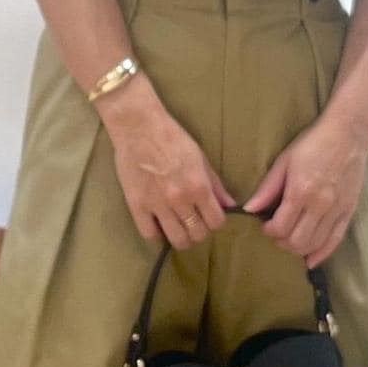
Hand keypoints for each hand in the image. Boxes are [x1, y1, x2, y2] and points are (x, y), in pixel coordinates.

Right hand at [98, 77, 237, 248]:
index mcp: (199, 186)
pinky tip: (159, 225)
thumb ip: (216, 185)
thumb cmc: (173, 138)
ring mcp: (157, 205)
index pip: (216, 222)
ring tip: (179, 227)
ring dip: (181, 237)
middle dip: (199, 231)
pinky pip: (149, 234)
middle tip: (194, 222)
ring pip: (176, 239)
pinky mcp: (136, 205)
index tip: (211, 217)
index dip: (216, 222)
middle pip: (197, 234)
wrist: (139, 127)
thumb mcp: (201, 158)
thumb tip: (230, 205)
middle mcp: (180, 200)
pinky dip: (157, 234)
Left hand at [241, 109, 367, 267]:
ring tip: (290, 241)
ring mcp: (336, 210)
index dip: (269, 231)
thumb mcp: (284, 162)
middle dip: (282, 242)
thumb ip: (267, 188)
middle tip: (276, 233)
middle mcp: (320, 205)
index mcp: (301, 192)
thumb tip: (249, 208)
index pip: (281, 227)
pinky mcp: (348, 211)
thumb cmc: (314, 144)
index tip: (265, 225)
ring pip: (315, 244)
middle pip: (297, 241)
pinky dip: (322, 253)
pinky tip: (311, 260)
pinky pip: (335, 240)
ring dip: (298, 248)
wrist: (348, 134)